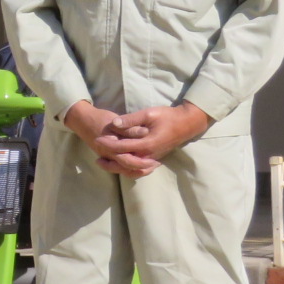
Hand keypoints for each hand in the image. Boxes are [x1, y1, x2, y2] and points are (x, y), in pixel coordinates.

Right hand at [62, 100, 147, 174]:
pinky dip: (128, 169)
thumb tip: (145, 132)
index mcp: (112, 146)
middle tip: (155, 164)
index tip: (156, 159)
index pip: (129, 158)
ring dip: (136, 170)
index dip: (143, 161)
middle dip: (142, 168)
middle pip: (127, 167)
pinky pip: (118, 167)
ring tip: (149, 167)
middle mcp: (109, 154)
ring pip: (122, 169)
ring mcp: (107, 156)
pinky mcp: (106, 156)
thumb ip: (129, 128)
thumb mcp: (115, 121)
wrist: (82, 120)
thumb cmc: (100, 119)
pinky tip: (138, 166)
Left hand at [92, 104, 210, 175]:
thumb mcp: (149, 113)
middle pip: (125, 164)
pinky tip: (119, 165)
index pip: (122, 148)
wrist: (187, 123)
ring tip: (103, 163)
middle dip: (109, 161)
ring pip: (132, 170)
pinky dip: (128, 170)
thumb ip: (131, 120)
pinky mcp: (155, 159)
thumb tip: (114, 123)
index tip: (97, 139)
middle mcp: (150, 155)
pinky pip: (139, 169)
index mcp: (147, 144)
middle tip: (96, 156)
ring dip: (116, 168)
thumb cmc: (168, 116)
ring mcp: (153, 159)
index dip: (108, 144)